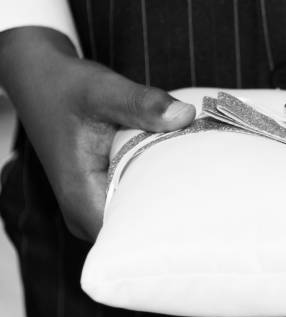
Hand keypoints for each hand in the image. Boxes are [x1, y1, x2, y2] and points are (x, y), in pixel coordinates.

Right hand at [0, 27, 195, 240]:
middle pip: (137, 230)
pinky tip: (179, 171)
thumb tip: (186, 116)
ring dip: (165, 198)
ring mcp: (93, 205)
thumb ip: (143, 104)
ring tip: (199, 180)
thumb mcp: (105, 90)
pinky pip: (135, 200)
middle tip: (210, 191)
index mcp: (80, 197)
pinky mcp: (102, 193)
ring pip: (137, 216)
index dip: (166, 227)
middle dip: (173, 213)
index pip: (129, 236)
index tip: (202, 209)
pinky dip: (155, 186)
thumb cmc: (68, 88)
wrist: (43, 80)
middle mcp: (84, 212)